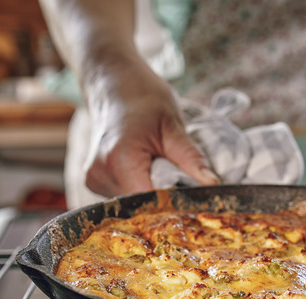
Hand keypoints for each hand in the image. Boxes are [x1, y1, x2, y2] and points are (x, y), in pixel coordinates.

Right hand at [83, 62, 218, 197]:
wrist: (113, 84)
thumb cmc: (143, 98)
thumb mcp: (173, 125)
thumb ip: (191, 158)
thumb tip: (212, 184)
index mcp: (121, 160)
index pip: (153, 201)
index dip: (176, 203)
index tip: (196, 199)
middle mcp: (101, 174)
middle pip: (142, 206)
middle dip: (166, 199)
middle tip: (184, 182)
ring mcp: (93, 179)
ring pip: (133, 204)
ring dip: (153, 192)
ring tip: (160, 166)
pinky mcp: (93, 181)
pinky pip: (124, 196)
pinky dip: (140, 187)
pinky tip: (145, 168)